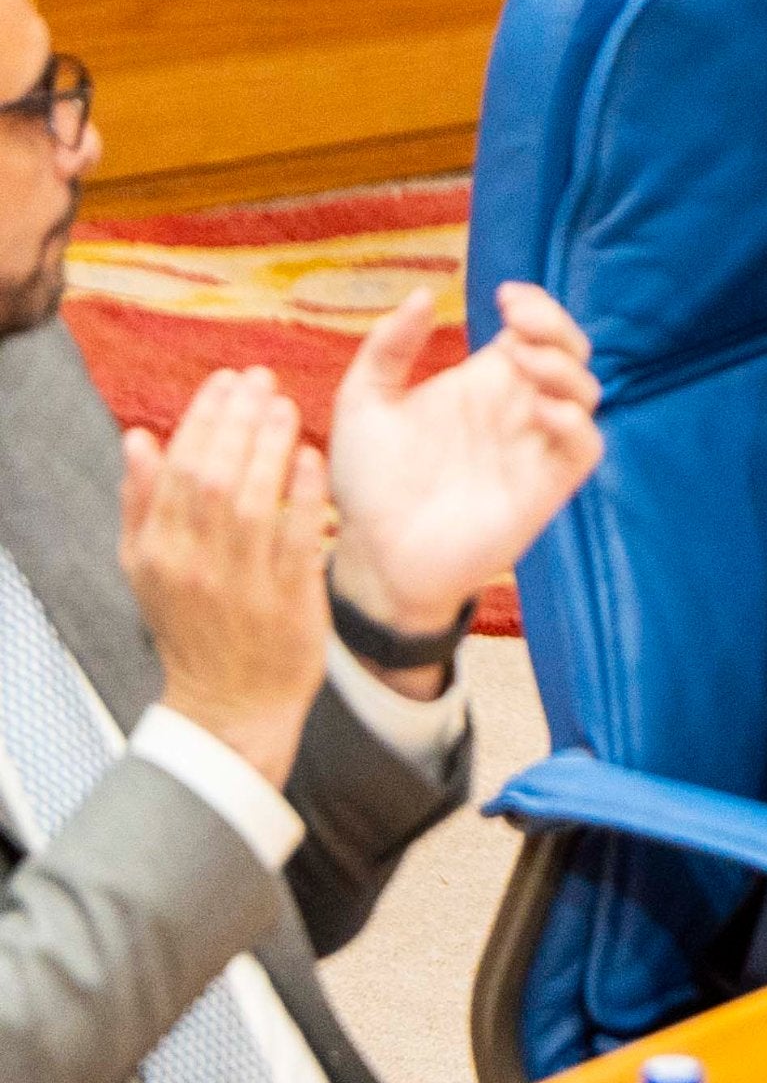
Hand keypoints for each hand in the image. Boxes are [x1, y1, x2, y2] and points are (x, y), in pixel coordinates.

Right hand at [119, 368, 329, 790]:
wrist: (230, 704)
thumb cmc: (192, 626)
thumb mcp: (147, 569)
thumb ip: (141, 502)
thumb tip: (138, 437)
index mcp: (155, 553)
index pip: (175, 470)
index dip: (202, 419)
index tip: (225, 381)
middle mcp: (193, 564)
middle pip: (211, 476)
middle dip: (236, 420)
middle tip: (259, 379)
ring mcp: (241, 581)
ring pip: (252, 499)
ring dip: (269, 445)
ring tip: (284, 405)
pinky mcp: (288, 598)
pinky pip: (297, 536)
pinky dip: (303, 493)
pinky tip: (312, 456)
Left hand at [327, 282, 602, 683]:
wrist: (372, 556)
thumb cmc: (368, 484)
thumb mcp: (363, 404)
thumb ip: (388, 348)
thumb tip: (422, 295)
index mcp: (485, 382)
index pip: (534, 329)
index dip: (535, 305)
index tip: (505, 296)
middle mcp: (518, 408)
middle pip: (570, 351)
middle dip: (556, 325)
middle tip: (519, 320)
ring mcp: (535, 446)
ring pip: (586, 392)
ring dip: (564, 367)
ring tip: (524, 361)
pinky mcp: (546, 487)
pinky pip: (584, 446)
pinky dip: (574, 422)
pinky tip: (538, 410)